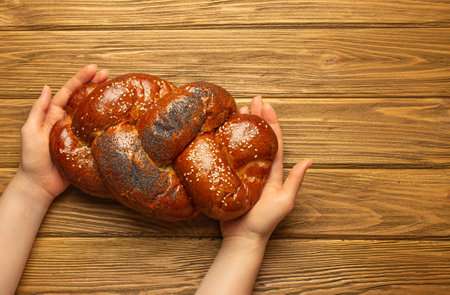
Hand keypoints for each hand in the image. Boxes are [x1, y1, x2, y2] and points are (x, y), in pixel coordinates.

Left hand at [16, 65, 108, 204]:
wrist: (40, 183)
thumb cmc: (32, 159)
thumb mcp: (29, 130)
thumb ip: (38, 110)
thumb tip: (46, 87)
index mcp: (54, 114)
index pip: (69, 91)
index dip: (81, 79)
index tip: (93, 69)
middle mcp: (69, 120)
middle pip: (84, 98)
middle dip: (95, 84)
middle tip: (109, 74)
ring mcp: (79, 132)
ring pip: (93, 112)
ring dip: (103, 100)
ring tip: (115, 89)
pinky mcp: (87, 145)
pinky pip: (98, 131)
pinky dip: (107, 122)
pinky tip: (116, 115)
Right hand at [221, 96, 311, 242]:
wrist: (243, 238)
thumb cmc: (264, 222)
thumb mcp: (283, 201)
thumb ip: (294, 181)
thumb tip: (309, 160)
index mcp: (274, 171)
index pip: (275, 141)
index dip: (271, 122)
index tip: (266, 105)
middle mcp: (260, 168)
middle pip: (259, 138)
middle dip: (257, 118)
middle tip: (251, 100)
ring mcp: (245, 172)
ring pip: (244, 144)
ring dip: (243, 127)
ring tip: (238, 110)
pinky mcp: (231, 177)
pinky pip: (230, 156)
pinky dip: (227, 143)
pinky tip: (222, 133)